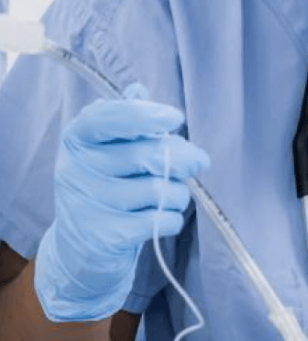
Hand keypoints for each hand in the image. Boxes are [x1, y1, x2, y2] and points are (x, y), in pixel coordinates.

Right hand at [34, 85, 209, 321]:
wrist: (79, 251)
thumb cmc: (102, 192)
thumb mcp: (105, 153)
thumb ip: (123, 122)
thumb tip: (139, 89)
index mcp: (76, 139)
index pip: (109, 117)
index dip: (146, 115)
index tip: (175, 118)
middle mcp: (75, 168)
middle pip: (147, 154)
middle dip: (183, 158)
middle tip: (198, 162)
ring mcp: (87, 204)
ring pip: (159, 190)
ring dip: (179, 194)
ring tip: (173, 197)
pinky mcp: (104, 236)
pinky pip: (159, 221)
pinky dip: (172, 220)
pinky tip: (166, 219)